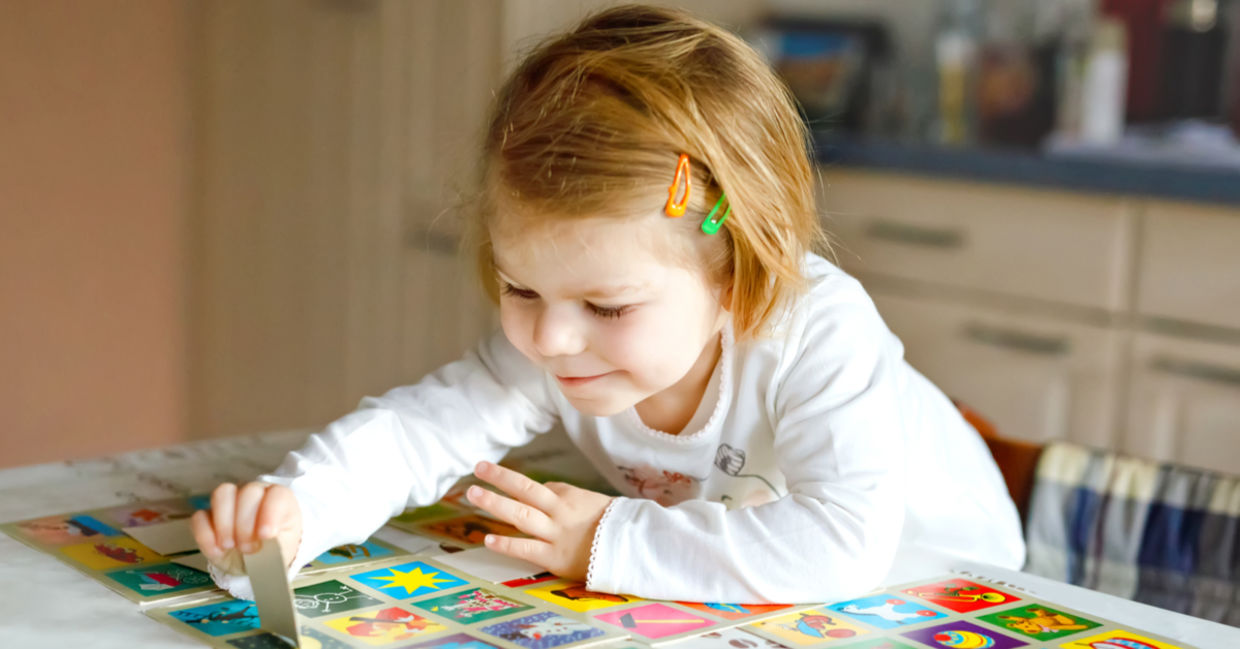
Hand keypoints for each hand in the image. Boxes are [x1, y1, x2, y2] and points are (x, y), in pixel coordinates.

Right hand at [190, 482, 301, 575]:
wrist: (256, 564)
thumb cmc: (274, 552)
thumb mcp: (283, 551)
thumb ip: (278, 543)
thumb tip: (265, 539)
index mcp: (280, 499)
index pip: (277, 494)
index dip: (270, 513)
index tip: (266, 535)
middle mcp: (256, 494)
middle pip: (248, 492)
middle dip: (245, 523)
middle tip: (248, 548)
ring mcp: (230, 502)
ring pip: (222, 494)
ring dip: (224, 523)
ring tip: (229, 546)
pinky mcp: (208, 516)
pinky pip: (199, 516)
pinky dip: (206, 535)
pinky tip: (216, 551)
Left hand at [466, 461, 612, 581]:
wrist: (634, 550)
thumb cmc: (616, 528)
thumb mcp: (596, 504)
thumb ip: (571, 499)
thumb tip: (550, 489)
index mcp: (571, 497)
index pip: (543, 488)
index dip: (529, 491)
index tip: (516, 491)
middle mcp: (560, 511)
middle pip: (526, 489)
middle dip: (500, 477)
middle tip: (479, 466)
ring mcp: (555, 534)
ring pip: (521, 513)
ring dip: (495, 502)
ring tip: (473, 493)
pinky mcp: (555, 557)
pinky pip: (526, 548)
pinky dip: (506, 544)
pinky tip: (488, 538)